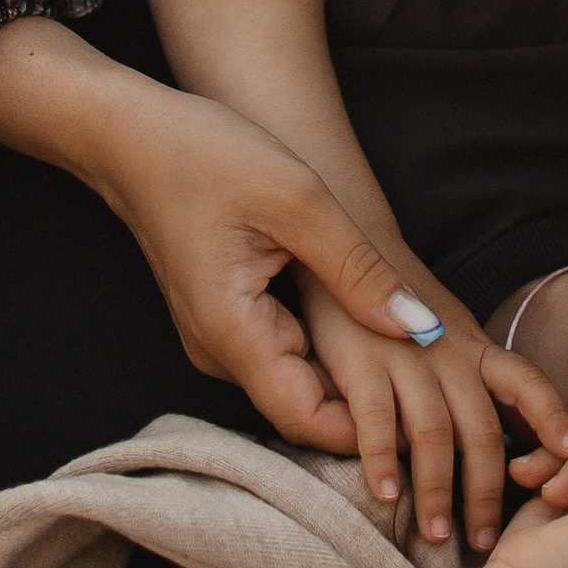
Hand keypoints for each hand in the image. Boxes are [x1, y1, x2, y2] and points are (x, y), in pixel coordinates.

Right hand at [88, 78, 442, 437]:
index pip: (306, 421)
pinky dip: (328, 346)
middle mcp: (219, 351)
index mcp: (232, 332)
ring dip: (351, 374)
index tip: (427, 420)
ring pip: (298, 380)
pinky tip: (367, 317)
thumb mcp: (298, 199)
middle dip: (371, 405)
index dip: (370, 431)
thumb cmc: (205, 155)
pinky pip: (284, 351)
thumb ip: (358, 269)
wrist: (130, 137)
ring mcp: (219, 338)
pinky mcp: (224, 319)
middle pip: (307, 407)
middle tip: (437, 388)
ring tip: (413, 354)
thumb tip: (422, 328)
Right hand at [296, 275, 567, 551]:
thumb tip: (512, 437)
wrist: (344, 243)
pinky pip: (375, 419)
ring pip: (434, 432)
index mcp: (473, 345)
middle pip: (482, 428)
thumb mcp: (447, 333)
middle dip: (487, 490)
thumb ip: (472, 378)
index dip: (553, 416)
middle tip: (486, 541)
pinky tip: (386, 496)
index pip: (526, 381)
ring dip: (438, 490)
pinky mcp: (361, 361)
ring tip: (438, 535)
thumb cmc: (397, 305)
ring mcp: (406, 356)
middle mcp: (448, 351)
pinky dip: (381, 461)